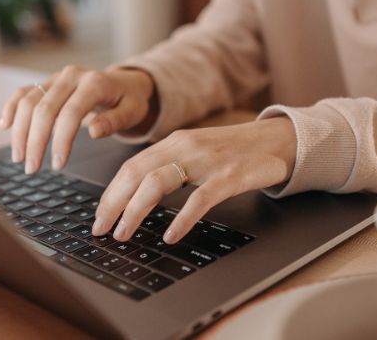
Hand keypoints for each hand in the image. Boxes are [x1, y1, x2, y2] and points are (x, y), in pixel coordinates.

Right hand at [0, 66, 155, 172]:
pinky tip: (5, 126)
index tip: (58, 165)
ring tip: (19, 157)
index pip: (71, 113)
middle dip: (35, 141)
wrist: (125, 83)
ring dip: (20, 131)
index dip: (61, 140)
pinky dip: (11, 108)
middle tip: (31, 168)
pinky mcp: (47, 82)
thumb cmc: (129, 100)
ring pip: (29, 101)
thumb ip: (115, 121)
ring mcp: (56, 78)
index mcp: (95, 82)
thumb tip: (94, 131)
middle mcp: (72, 76)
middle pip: (44, 108)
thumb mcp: (132, 112)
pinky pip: (23, 92)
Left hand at [92, 117, 296, 243]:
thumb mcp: (196, 153)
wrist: (278, 140)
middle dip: (113, 204)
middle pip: (136, 174)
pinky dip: (181, 219)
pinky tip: (170, 236)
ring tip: (125, 234)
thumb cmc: (234, 152)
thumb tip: (136, 197)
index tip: (99, 216)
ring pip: (158, 182)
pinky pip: (200, 199)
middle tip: (101, 230)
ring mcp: (207, 160)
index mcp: (174, 142)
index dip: (110, 193)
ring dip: (135, 211)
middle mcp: (185, 147)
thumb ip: (169, 167)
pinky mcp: (230, 175)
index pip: (131, 167)